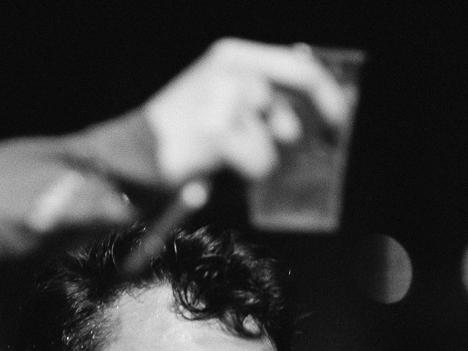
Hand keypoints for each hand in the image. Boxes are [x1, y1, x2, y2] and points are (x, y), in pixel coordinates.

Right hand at [143, 39, 350, 186]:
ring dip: (261, 161)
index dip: (330, 97)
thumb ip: (267, 102)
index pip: (302, 67)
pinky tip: (214, 171)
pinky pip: (260, 163)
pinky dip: (244, 176)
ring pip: (279, 141)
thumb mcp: (223, 106)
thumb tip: (319, 115)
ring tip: (224, 164)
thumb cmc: (180, 142)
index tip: (338, 125)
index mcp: (232, 56)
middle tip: (280, 156)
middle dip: (296, 136)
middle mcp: (232, 69)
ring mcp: (226, 98)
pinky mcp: (220, 132)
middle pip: (298, 104)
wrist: (130, 160)